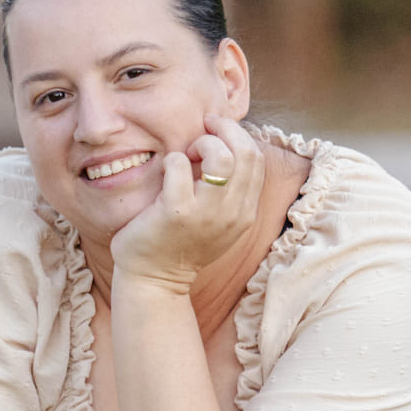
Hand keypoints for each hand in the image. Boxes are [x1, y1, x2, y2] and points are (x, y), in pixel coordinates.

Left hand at [107, 116, 266, 291]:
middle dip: (224, 130)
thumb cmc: (178, 243)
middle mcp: (233, 214)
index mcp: (245, 213)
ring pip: (221, 157)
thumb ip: (227, 191)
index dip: (237, 136)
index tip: (216, 131)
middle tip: (203, 131)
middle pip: (246, 152)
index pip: (256, 159)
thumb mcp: (217, 221)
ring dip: (202, 143)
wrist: (154, 280)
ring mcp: (206, 214)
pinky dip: (173, 159)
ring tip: (188, 153)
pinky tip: (167, 169)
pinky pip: (180, 165)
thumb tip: (224, 144)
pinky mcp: (176, 212)